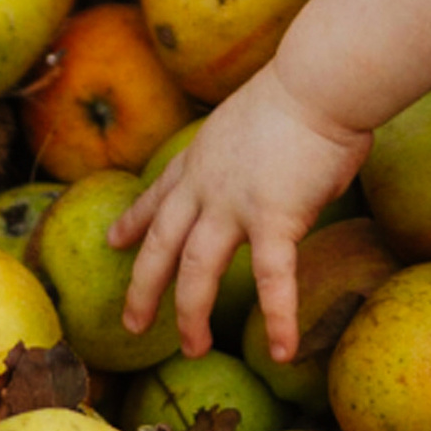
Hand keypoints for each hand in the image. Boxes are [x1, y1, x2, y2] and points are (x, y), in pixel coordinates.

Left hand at [110, 63, 367, 360]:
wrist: (317, 81)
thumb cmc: (305, 92)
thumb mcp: (256, 124)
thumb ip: (259, 160)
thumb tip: (293, 181)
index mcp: (201, 157)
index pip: (158, 195)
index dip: (134, 220)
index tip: (114, 239)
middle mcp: (205, 186)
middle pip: (161, 245)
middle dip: (143, 288)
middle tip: (131, 322)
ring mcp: (233, 206)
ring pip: (195, 271)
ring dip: (189, 314)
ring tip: (192, 347)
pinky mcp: (274, 220)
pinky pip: (272, 280)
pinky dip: (278, 317)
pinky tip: (284, 349)